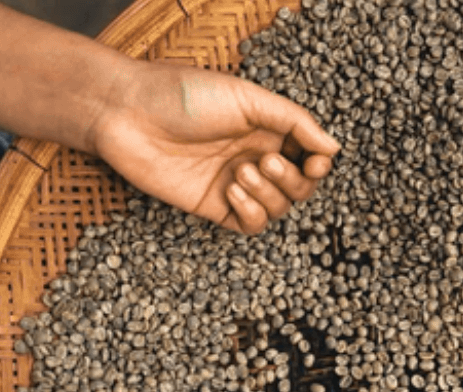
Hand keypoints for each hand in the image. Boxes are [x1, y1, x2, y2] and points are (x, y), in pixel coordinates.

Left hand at [90, 62, 339, 233]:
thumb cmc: (183, 95)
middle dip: (292, 180)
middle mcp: (255, 157)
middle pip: (299, 187)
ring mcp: (235, 184)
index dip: (319, 164)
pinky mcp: (214, 207)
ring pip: (279, 208)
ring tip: (240, 172)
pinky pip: (251, 225)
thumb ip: (294, 121)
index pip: (310, 156)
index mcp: (267, 129)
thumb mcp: (247, 97)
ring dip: (269, 194)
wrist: (128, 114)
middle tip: (264, 162)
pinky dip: (252, 212)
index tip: (317, 161)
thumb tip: (334, 147)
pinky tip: (232, 191)